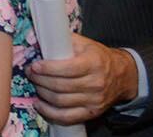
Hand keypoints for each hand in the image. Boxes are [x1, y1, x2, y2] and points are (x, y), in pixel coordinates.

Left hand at [25, 33, 139, 122]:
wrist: (122, 75)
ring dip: (42, 94)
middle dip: (40, 80)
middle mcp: (96, 83)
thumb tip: (41, 36)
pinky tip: (40, 104)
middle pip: (61, 86)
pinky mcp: (92, 112)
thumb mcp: (85, 43)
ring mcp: (94, 100)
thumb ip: (64, 40)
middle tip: (30, 73)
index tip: (35, 66)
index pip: (67, 69)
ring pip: (61, 101)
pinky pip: (67, 117)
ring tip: (35, 85)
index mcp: (93, 63)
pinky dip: (50, 112)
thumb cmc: (98, 57)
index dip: (48, 68)